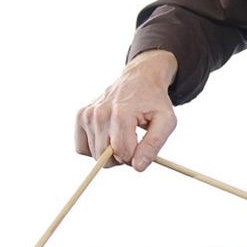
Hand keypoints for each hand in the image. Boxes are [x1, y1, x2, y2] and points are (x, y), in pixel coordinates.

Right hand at [75, 49, 178, 170]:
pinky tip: (108, 136)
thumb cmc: (155, 101)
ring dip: (110, 153)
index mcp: (121, 113)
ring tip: (122, 135)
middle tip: (133, 142)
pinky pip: (81, 148)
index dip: (135, 157)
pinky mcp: (80, 116)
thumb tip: (137, 167)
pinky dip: (95, 148)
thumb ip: (154, 145)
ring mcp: (87, 114)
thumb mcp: (166, 121)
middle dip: (122, 158)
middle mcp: (100, 113)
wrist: (140, 78)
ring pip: (94, 155)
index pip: (122, 153)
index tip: (142, 145)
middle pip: (105, 157)